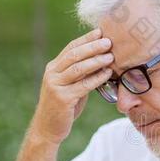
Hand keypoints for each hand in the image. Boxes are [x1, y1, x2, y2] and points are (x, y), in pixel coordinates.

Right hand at [29, 29, 113, 144]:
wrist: (48, 128)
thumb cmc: (64, 107)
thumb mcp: (71, 86)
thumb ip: (81, 75)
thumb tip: (101, 62)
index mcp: (53, 68)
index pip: (70, 48)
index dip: (85, 39)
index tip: (100, 32)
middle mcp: (52, 74)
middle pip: (74, 55)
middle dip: (92, 46)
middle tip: (109, 41)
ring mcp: (56, 85)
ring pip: (78, 68)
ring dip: (96, 60)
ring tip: (111, 55)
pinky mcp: (62, 98)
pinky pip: (83, 85)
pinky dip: (97, 78)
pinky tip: (108, 73)